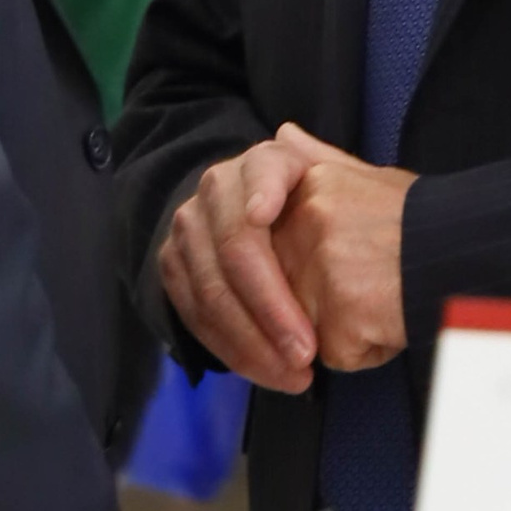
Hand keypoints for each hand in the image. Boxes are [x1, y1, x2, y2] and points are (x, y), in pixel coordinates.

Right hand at [157, 137, 322, 393]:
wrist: (274, 230)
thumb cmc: (326, 216)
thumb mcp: (338, 186)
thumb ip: (328, 166)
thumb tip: (292, 136)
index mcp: (264, 162)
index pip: (262, 169)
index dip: (262, 188)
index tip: (263, 214)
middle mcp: (217, 189)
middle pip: (235, 247)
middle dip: (270, 307)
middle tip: (307, 351)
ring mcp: (189, 229)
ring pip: (211, 291)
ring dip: (252, 341)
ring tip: (296, 374)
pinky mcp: (172, 267)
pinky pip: (196, 315)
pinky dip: (233, 350)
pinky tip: (268, 371)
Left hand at [271, 126, 413, 370]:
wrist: (472, 254)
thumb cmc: (429, 221)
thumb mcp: (374, 177)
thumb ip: (320, 159)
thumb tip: (284, 134)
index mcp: (310, 188)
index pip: (271, 242)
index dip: (306, 265)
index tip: (338, 262)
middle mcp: (306, 224)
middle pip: (283, 285)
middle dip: (318, 300)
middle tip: (370, 283)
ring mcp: (320, 271)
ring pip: (304, 324)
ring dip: (341, 326)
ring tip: (384, 296)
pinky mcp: (339, 318)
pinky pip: (336, 353)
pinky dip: (366, 349)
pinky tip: (393, 318)